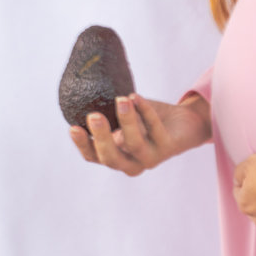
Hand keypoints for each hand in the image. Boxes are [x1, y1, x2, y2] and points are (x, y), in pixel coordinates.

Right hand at [69, 93, 210, 175]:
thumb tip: (84, 92)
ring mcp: (151, 157)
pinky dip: (145, 111)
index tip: (72, 127)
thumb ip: (107, 112)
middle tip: (93, 116)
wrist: (183, 123)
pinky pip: (155, 128)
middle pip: (112, 158)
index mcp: (117, 156)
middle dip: (102, 138)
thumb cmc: (147, 120)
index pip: (94, 156)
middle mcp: (132, 163)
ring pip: (135, 144)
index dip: (83, 145)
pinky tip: (136, 97)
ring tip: (121, 99)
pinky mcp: (169, 147)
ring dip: (127, 121)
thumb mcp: (123, 118)